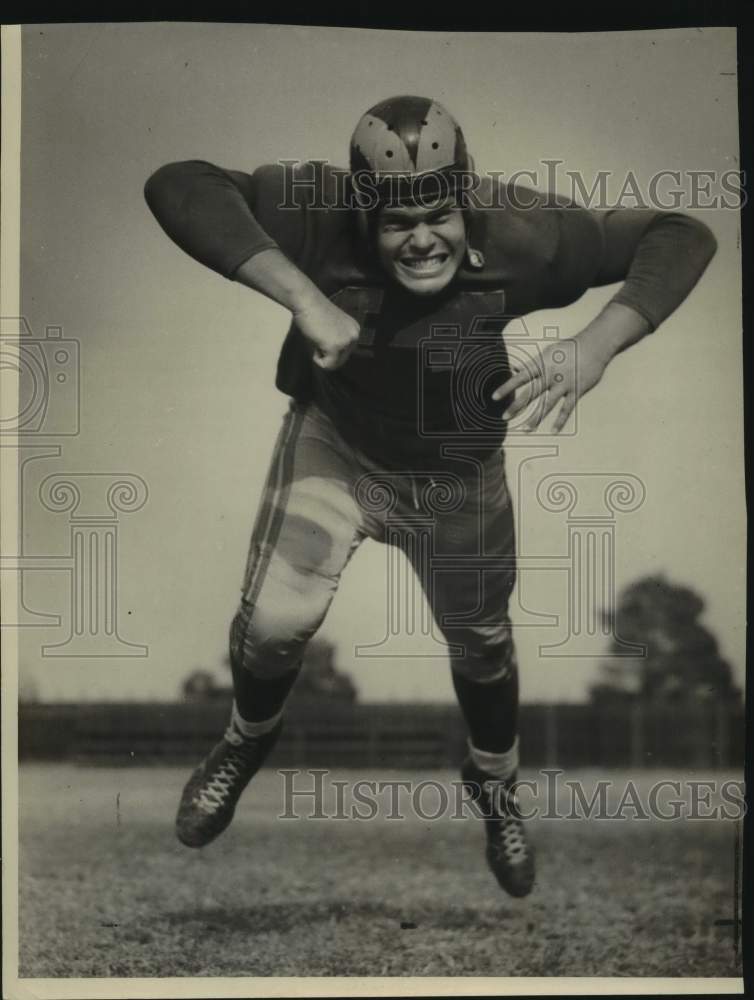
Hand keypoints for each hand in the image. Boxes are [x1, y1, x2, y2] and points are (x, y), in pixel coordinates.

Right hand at [293, 295, 360, 370]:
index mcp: (355, 330)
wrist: (306, 301)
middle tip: (319, 336)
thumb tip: (333, 360)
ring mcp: (346, 342)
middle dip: (327, 354)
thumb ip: (337, 341)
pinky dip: (317, 358)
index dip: (330, 349)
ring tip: (317, 337)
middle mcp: (355, 336)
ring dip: (322, 356)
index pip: (345, 353)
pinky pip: (327, 365)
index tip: (323, 334)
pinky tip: (315, 341)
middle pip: (341, 361)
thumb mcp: (332, 329)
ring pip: (334, 364)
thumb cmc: (313, 312)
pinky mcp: (336, 347)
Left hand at [491, 332, 611, 433]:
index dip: (507, 387)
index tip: (495, 397)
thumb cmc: (569, 348)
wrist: (594, 345)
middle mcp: (551, 375)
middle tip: (505, 417)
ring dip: (536, 417)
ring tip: (526, 429)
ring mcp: (564, 384)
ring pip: (547, 404)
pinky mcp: (576, 390)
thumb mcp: (548, 352)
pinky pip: (567, 408)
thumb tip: (515, 368)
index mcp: (542, 364)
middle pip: (531, 393)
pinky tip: (553, 431)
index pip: (520, 377)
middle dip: (517, 405)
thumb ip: (532, 363)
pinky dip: (560, 420)